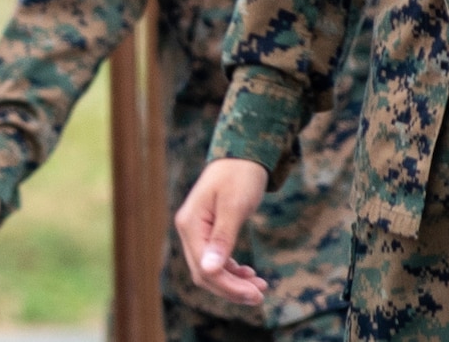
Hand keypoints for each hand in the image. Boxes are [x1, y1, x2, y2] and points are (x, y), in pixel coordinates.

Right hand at [175, 158, 270, 303]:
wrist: (243, 154)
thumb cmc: (240, 175)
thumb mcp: (234, 206)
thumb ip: (222, 239)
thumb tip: (210, 271)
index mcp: (190, 224)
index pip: (205, 269)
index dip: (229, 286)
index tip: (257, 295)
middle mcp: (187, 230)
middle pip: (205, 274)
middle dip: (232, 289)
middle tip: (261, 295)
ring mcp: (196, 231)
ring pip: (210, 270)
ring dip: (234, 282)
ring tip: (260, 287)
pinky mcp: (207, 231)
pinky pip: (215, 260)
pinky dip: (232, 270)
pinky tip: (249, 274)